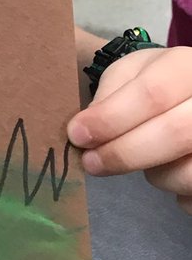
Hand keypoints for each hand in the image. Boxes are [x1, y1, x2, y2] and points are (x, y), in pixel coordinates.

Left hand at [67, 46, 191, 212]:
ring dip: (155, 174)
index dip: (111, 118)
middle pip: (174, 133)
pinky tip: (168, 170)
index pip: (152, 93)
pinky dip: (177, 192)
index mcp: (186, 67)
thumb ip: (111, 94)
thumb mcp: (132, 73)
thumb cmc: (158, 81)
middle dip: (124, 153)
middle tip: (91, 163)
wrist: (190, 96)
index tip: (77, 135)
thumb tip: (86, 131)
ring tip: (141, 157)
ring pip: (188, 172)